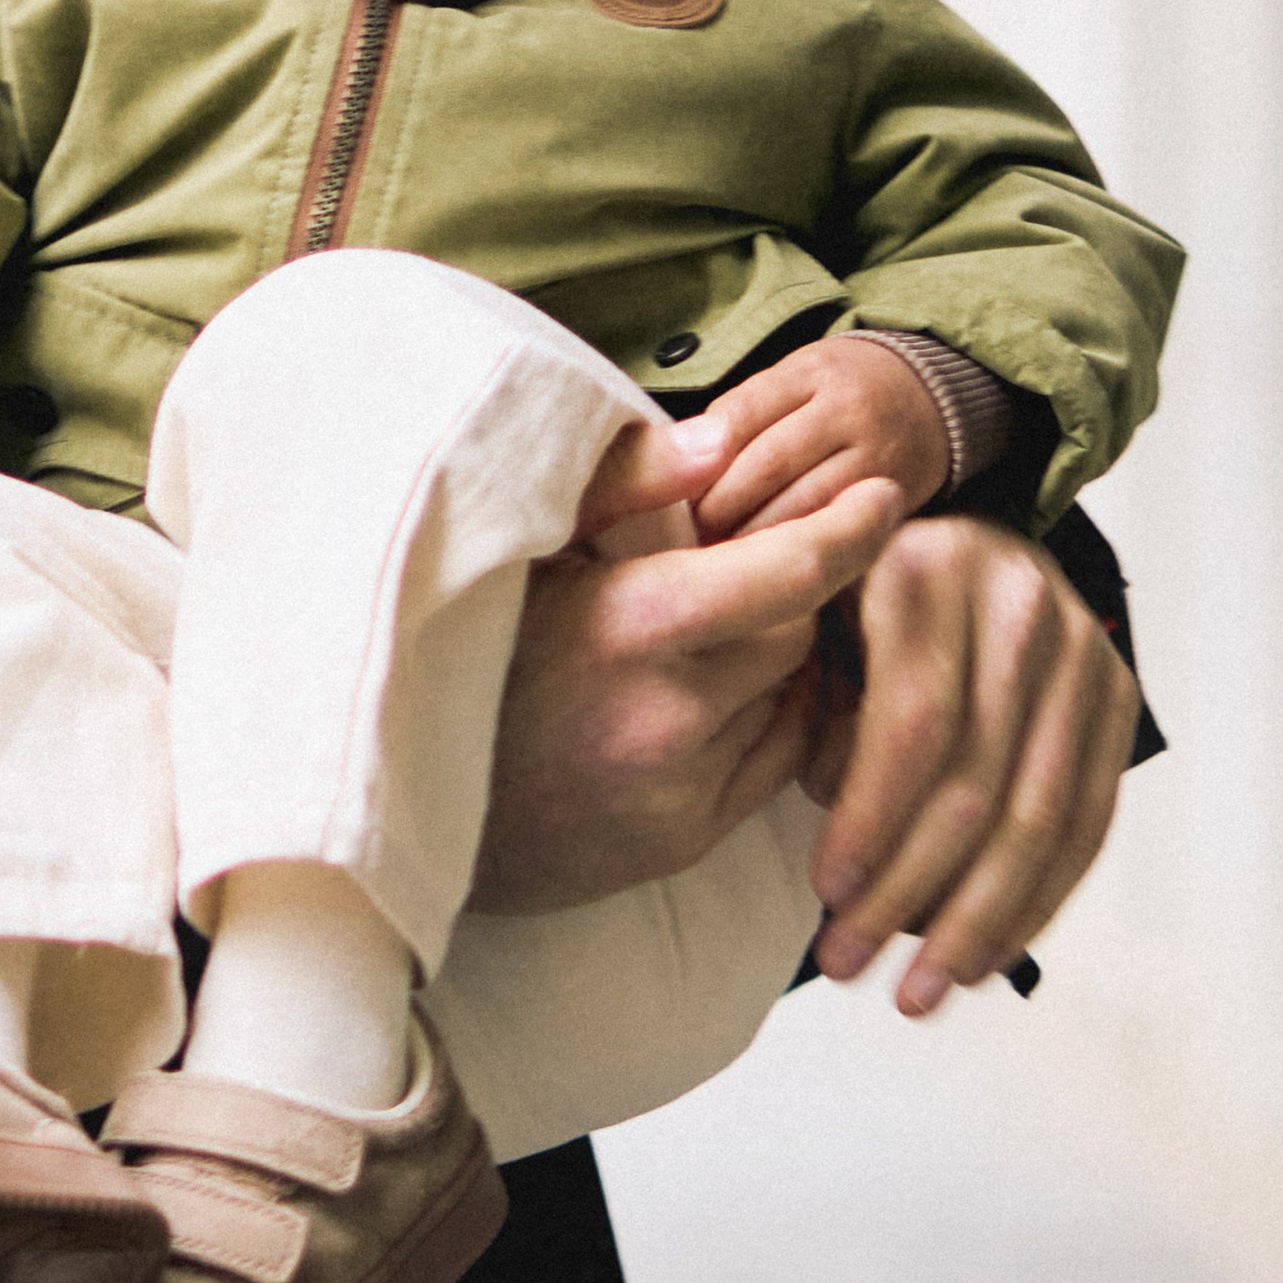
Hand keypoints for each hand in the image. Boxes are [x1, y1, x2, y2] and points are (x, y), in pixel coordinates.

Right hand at [469, 471, 904, 912]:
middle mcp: (661, 719)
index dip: (847, 529)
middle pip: (794, 631)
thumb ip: (621, 487)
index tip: (885, 496)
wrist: (397, 812)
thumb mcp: (520, 552)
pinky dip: (759, 720)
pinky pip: (772, 762)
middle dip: (784, 592)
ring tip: (705, 635)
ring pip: (788, 696)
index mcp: (621, 631)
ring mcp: (676, 791)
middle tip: (739, 568)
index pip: (782, 575)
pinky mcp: (682, 842)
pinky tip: (700, 697)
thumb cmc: (456, 656)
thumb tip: (719, 440)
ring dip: (770, 658)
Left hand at [689, 338, 949, 539]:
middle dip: (719, 506)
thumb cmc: (842, 391)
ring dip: (751, 537)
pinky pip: (835, 528)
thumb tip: (680, 470)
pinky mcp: (896, 496)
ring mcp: (877, 454)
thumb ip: (743, 416)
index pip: (738, 416)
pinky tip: (766, 565)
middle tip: (686, 536)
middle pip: (766, 465)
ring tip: (717, 556)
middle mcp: (847, 408)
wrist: (939, 392)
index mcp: (810, 371)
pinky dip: (795, 547)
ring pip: (801, 504)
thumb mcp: (795, 379)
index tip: (671, 494)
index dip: (699, 462)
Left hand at [806, 513, 1138, 1014]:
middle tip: (849, 965)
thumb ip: (805, 707)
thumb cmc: (846, 594)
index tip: (824, 894)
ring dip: (977, 920)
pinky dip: (1037, 899)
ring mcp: (1082, 648)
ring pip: (1039, 814)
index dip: (870, 819)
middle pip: (976, 781)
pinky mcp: (1117, 692)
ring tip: (919, 990)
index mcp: (925, 571)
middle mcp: (1017, 603)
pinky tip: (987, 956)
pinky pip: (1087, 818)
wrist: (956, 532)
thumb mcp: (802, 616)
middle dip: (909, 892)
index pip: (912, 722)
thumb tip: (833, 843)